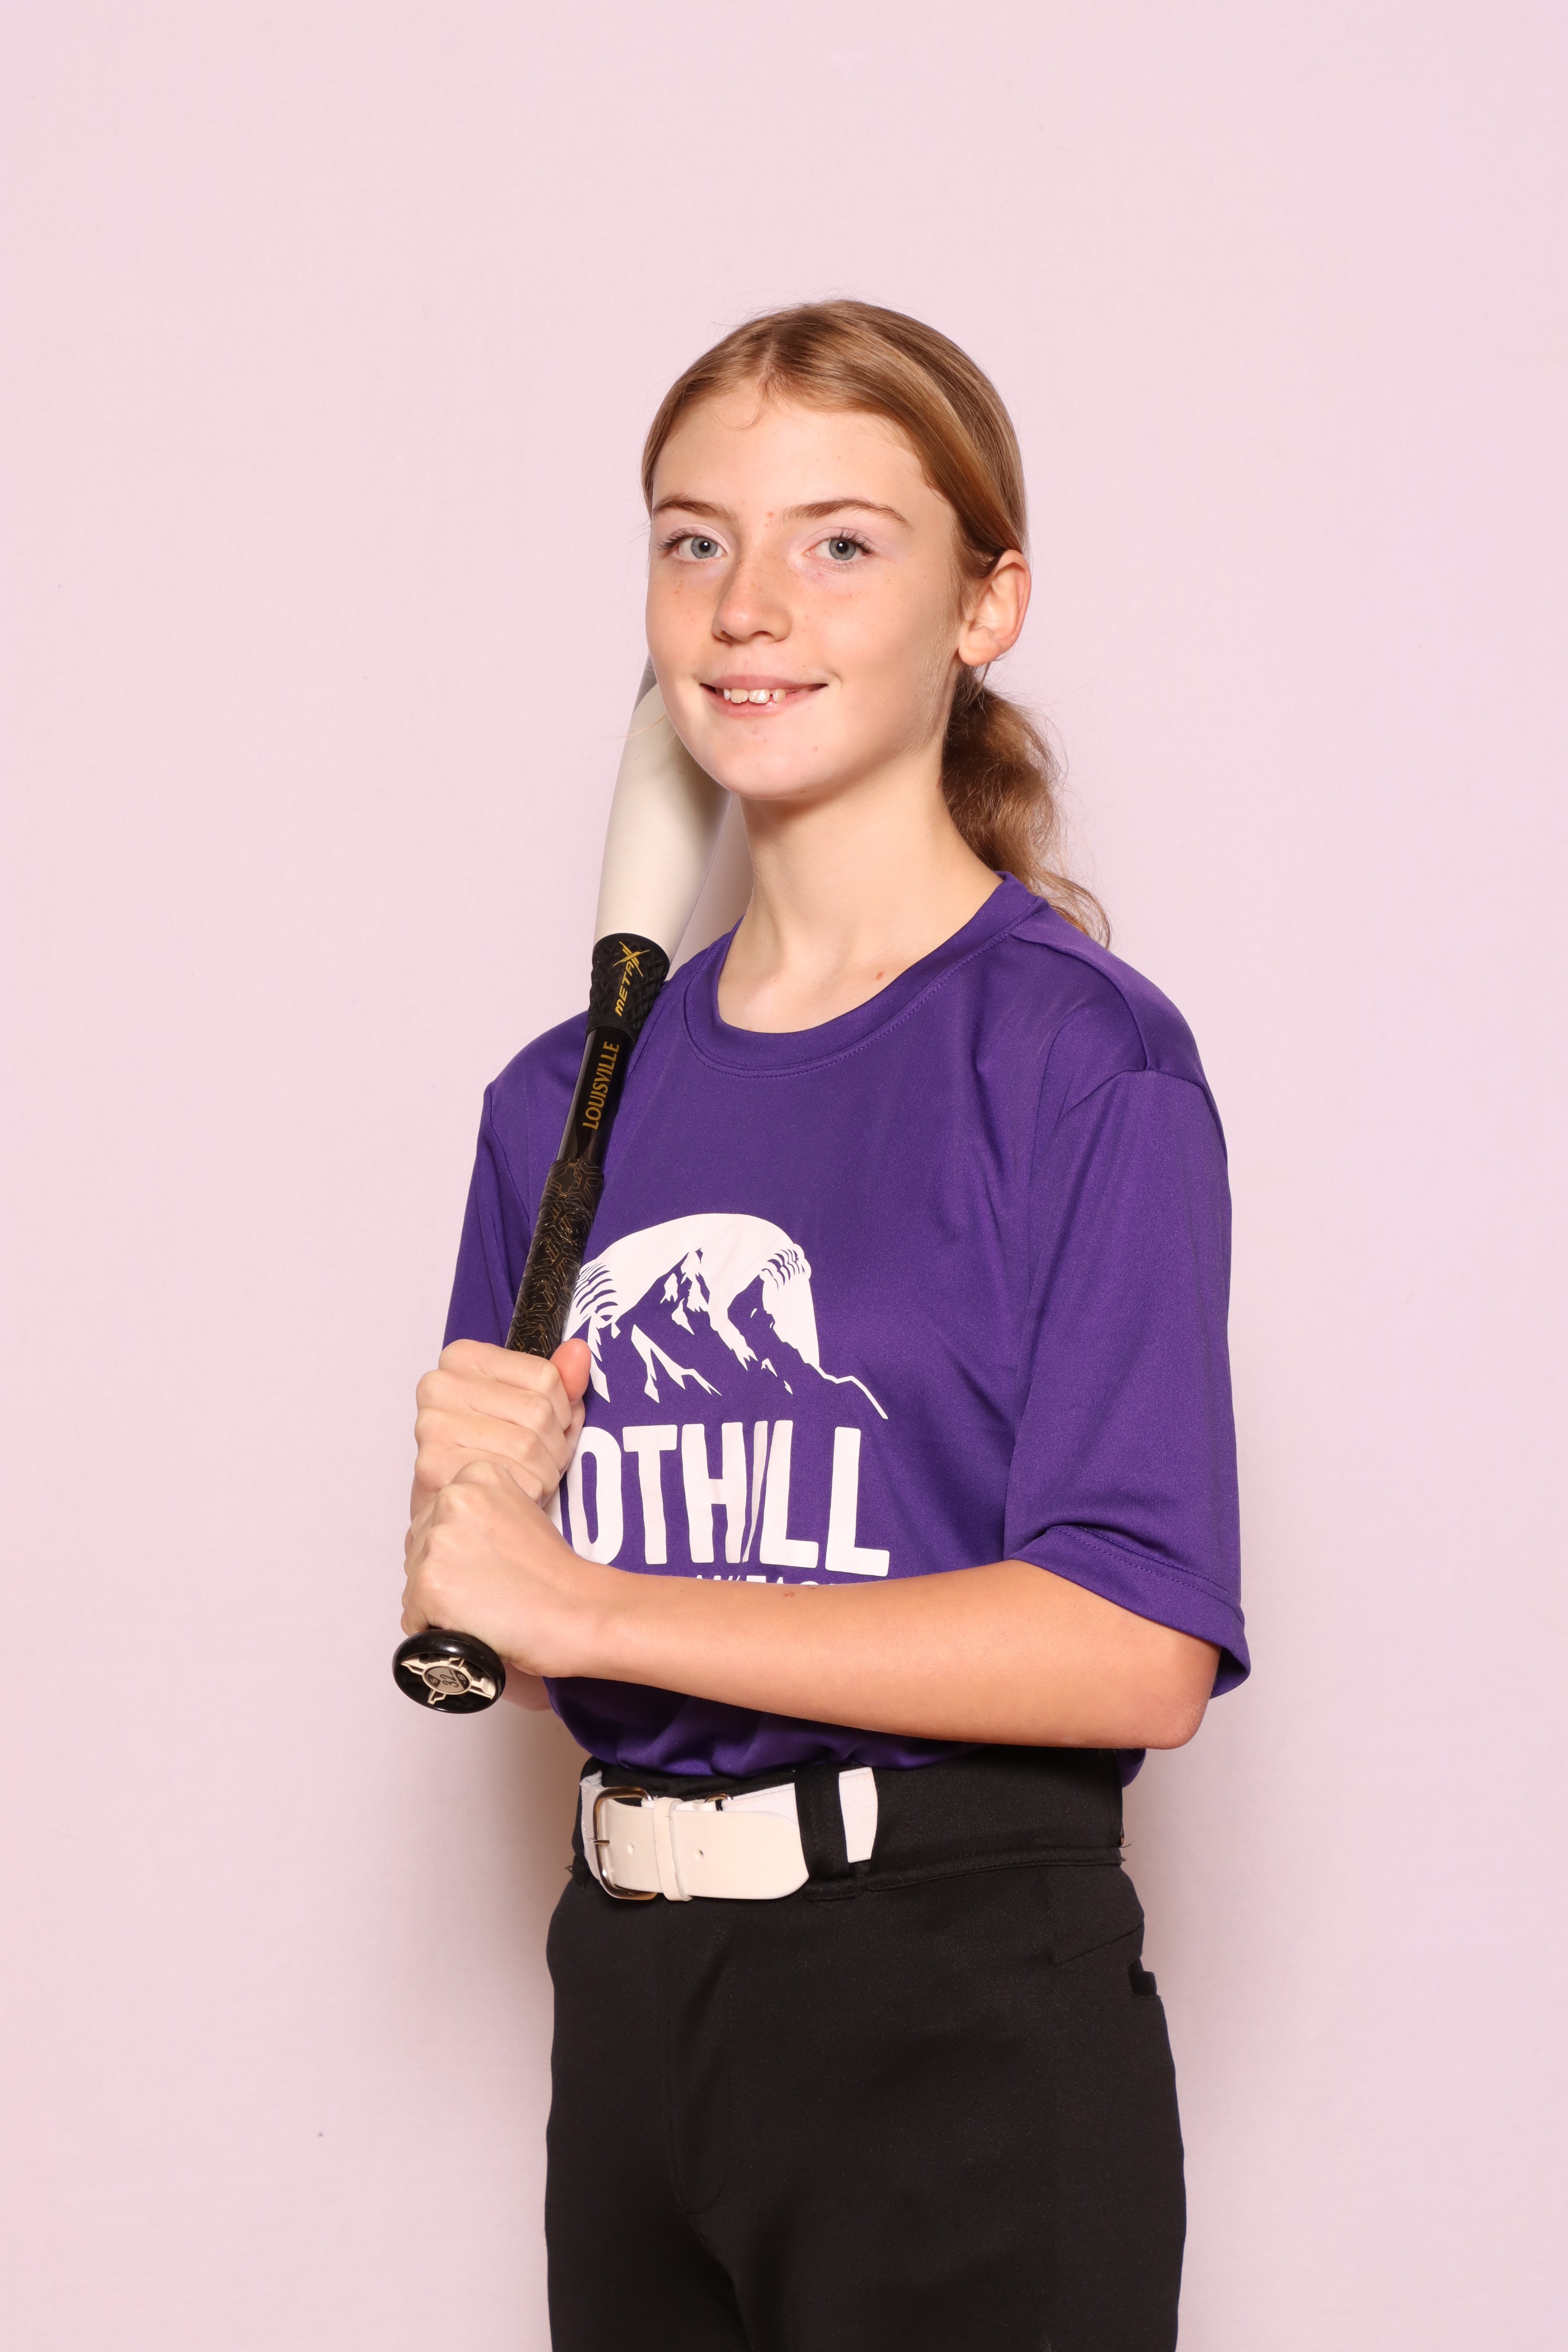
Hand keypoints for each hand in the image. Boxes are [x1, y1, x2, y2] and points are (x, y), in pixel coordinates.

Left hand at [401, 1455, 615, 1681]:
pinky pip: (413, 1617)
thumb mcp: (518, 1514)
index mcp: (475, 1476)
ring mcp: (438, 1540)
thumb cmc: (554, 1575)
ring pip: (414, 1584)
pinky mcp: (429, 1582)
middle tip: (489, 1589)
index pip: (435, 1519)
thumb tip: (446, 1545)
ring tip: (486, 1605)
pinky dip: (437, 1629)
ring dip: (441, 1603)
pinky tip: (474, 1623)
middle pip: (419, 1550)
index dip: (457, 1552)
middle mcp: (451, 1499)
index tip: (488, 1565)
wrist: (577, 1611)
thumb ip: (477, 1516)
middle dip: (444, 1575)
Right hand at [411, 1337, 590, 1516]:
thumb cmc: (494, 1448)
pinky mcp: (432, 1464)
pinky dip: (525, 1492)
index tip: (552, 1428)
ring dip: (544, 1473)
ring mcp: (433, 1422)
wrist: (454, 1502)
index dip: (563, 1411)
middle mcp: (442, 1383)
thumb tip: (579, 1351)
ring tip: (533, 1479)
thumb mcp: (533, 1406)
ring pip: (526, 1446)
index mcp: (465, 1357)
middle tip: (546, 1463)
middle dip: (556, 1446)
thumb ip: (560, 1380)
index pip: (545, 1375)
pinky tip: (514, 1493)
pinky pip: (508, 1476)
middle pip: (537, 1411)